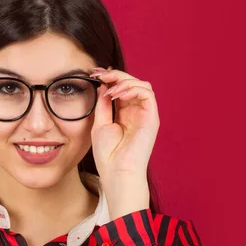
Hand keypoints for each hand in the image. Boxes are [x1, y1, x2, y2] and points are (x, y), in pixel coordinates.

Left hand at [90, 67, 159, 187]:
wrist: (117, 172)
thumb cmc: (108, 154)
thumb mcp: (99, 123)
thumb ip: (103, 104)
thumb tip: (102, 84)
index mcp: (124, 113)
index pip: (121, 88)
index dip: (109, 77)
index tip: (94, 73)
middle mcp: (137, 111)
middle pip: (132, 82)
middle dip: (115, 75)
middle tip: (99, 74)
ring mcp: (145, 114)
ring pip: (141, 84)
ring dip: (124, 80)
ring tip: (109, 88)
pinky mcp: (152, 118)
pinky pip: (147, 93)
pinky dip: (132, 88)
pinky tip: (117, 94)